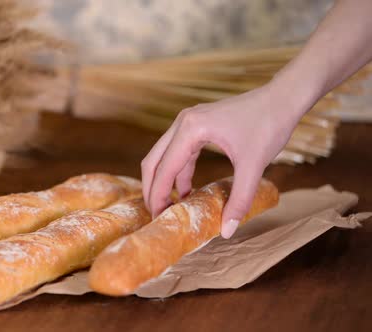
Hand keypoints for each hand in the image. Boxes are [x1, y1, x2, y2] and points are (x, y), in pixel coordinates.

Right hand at [141, 83, 305, 238]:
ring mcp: (188, 122)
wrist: (283, 98)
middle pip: (154, 160)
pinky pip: (179, 152)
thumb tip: (227, 230)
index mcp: (191, 129)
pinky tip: (187, 190)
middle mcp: (183, 123)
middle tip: (158, 214)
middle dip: (153, 189)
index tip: (158, 218)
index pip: (164, 168)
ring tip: (171, 206)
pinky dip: (179, 172)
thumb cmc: (269, 124)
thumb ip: (239, 199)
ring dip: (165, 181)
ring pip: (164, 156)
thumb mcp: (253, 166)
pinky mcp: (197, 125)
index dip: (158, 195)